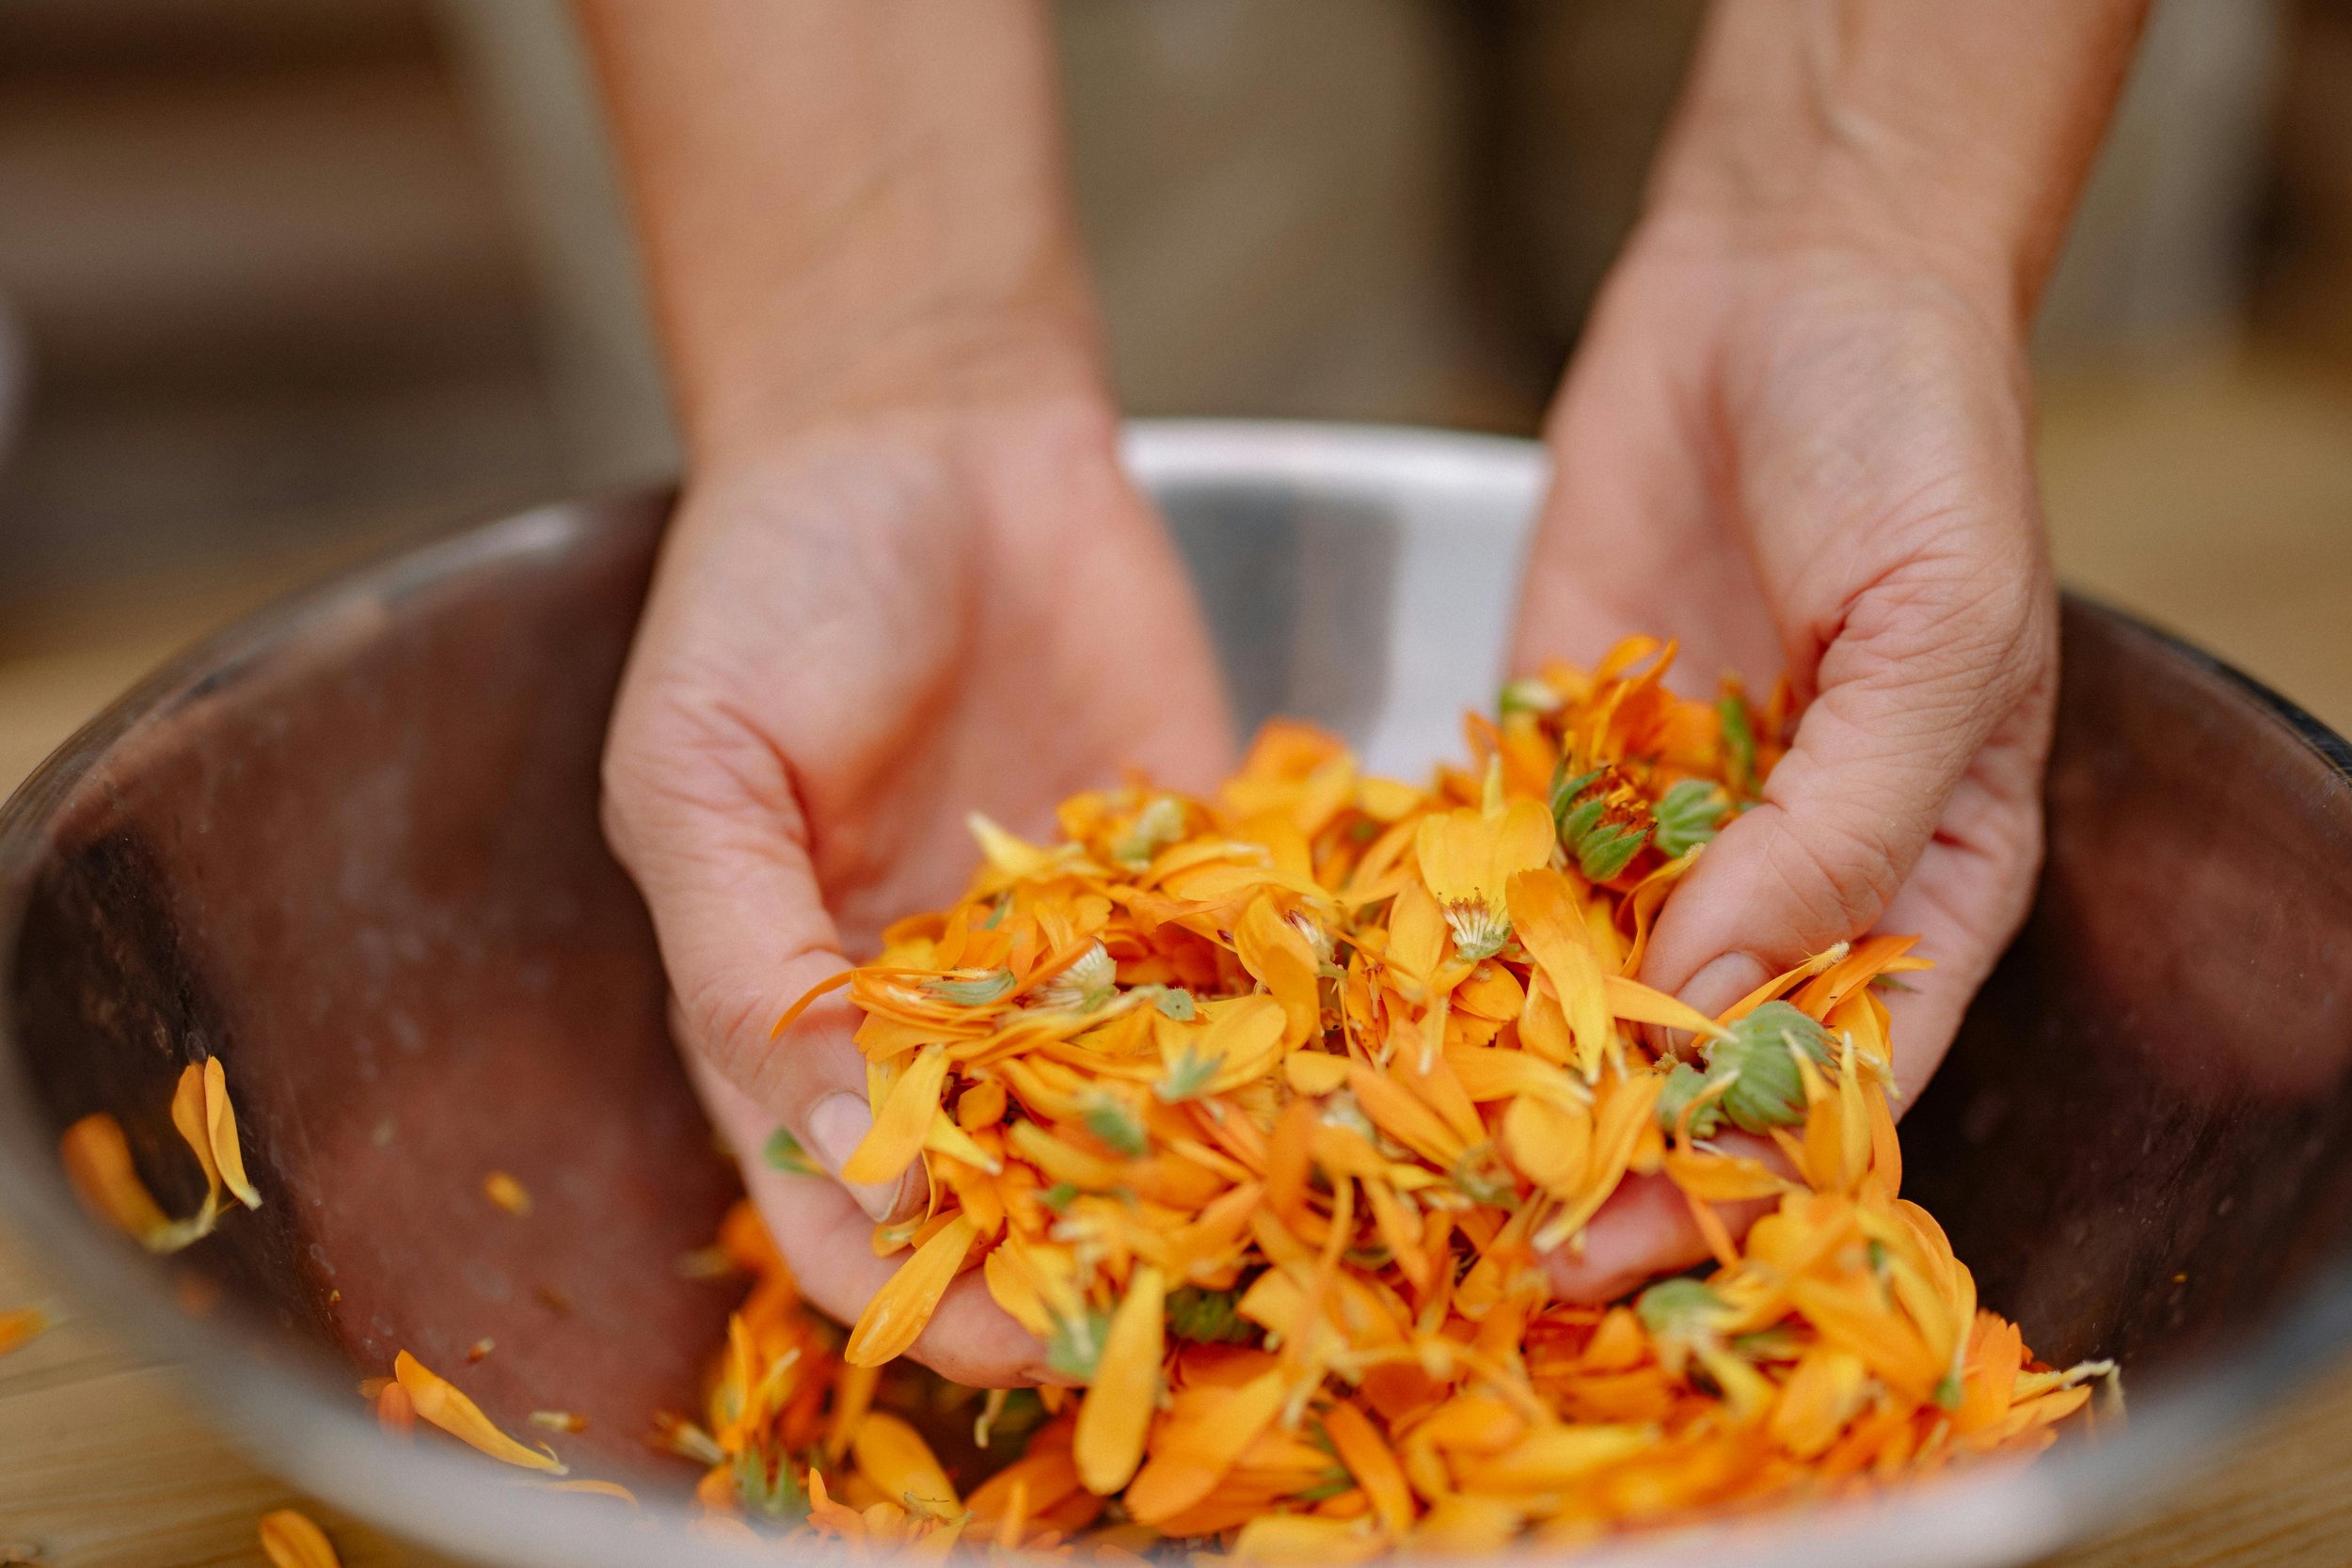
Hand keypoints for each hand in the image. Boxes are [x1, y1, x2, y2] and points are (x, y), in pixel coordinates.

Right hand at [601, 395, 1231, 1382]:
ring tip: (1279, 1237)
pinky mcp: (1193, 866)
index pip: (848, 1205)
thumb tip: (831, 1145)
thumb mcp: (703, 767)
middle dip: (1078, 1263)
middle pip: (1010, 1186)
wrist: (928, 424)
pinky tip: (1359, 1087)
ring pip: (1143, 1107)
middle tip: (1166, 1313)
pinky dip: (1296, 1036)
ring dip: (1201, 1179)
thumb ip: (750, 957)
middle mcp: (945, 1007)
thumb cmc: (771, 584)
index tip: (996, 1343)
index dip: (913, 1289)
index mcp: (798, 1014)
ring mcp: (1079, 944)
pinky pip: (1246, 978)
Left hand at [1517, 215, 2057, 1298]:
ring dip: (1507, 1077)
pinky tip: (1360, 1018)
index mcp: (1921, 878)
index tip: (1645, 1249)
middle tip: (1502, 1246)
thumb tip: (1720, 994)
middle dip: (1608, 1155)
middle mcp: (1778, 876)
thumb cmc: (1913, 444)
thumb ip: (1841, 826)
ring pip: (1579, 988)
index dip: (1744, 1176)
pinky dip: (1436, 943)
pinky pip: (1489, 871)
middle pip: (1692, 1061)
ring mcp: (1653, 821)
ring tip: (1410, 1167)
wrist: (1784, 284)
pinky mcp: (1545, 751)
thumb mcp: (1931, 637)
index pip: (1838, 1074)